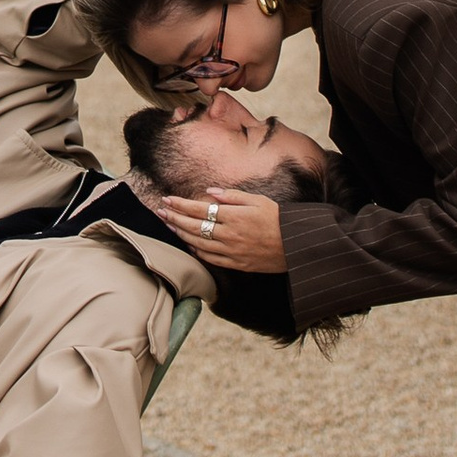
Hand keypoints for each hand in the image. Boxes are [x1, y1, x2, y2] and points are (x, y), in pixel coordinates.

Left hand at [146, 186, 287, 272]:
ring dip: (181, 233)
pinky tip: (188, 244)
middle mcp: (229, 235)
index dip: (180, 205)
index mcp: (234, 216)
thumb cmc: (278, 219)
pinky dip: (196, 251)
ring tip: (169, 225)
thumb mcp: (258, 200)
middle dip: (174, 217)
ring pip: (198, 243)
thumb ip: (232, 196)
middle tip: (160, 211)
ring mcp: (231, 251)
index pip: (199, 209)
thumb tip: (210, 192)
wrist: (296, 246)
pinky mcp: (236, 264)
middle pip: (194, 226)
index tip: (167, 200)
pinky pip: (210, 259)